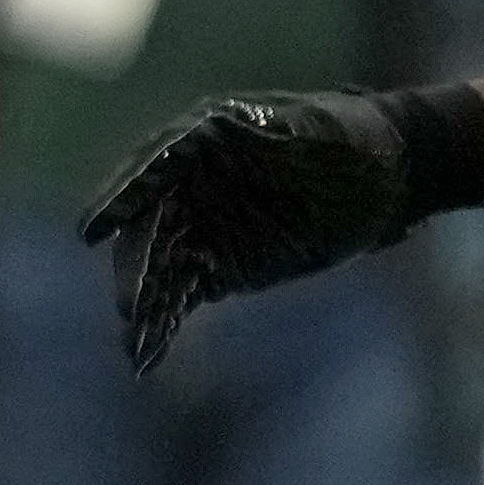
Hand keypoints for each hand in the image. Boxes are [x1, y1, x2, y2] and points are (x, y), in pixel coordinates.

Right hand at [76, 88, 424, 371]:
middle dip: (136, 271)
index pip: (151, 170)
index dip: (122, 199)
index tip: (94, 229)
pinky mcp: (217, 265)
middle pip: (148, 229)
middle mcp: (188, 185)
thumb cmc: (353, 142)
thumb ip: (269, 132)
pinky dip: (164, 325)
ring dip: (145, 308)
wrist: (389, 177)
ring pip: (158, 270)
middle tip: (131, 308)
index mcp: (203, 141)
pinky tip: (149, 356)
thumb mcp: (317, 129)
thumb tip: (209, 128)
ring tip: (136, 347)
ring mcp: (200, 227)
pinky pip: (180, 295)